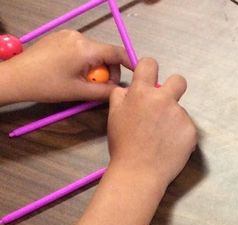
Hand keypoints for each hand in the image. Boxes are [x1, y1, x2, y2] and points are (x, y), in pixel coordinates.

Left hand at [3, 30, 131, 102]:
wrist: (17, 77)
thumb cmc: (47, 85)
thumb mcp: (80, 93)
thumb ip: (106, 92)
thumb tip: (122, 92)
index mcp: (85, 49)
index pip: (117, 53)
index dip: (130, 63)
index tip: (137, 74)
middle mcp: (79, 37)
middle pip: (105, 53)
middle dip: (108, 70)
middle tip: (100, 88)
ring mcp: (68, 35)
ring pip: (93, 52)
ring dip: (95, 67)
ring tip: (83, 82)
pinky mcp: (59, 37)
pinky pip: (81, 48)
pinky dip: (83, 61)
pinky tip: (72, 73)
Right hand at [107, 57, 196, 186]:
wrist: (139, 171)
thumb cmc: (124, 145)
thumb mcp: (114, 115)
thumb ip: (121, 96)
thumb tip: (128, 88)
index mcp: (141, 92)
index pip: (150, 64)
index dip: (150, 69)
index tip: (150, 78)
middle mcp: (163, 100)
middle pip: (179, 80)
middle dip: (174, 87)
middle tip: (166, 103)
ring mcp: (180, 115)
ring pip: (180, 110)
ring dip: (173, 118)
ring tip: (161, 138)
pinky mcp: (191, 131)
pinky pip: (187, 127)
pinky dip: (180, 135)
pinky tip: (170, 146)